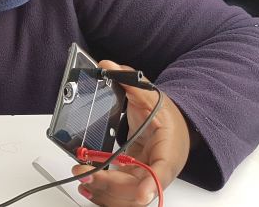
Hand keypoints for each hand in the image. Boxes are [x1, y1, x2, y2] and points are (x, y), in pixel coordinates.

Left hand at [72, 60, 190, 205]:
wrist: (177, 126)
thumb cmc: (169, 117)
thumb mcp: (152, 96)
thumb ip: (130, 82)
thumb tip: (108, 65)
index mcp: (168, 152)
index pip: (161, 173)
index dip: (151, 183)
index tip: (141, 191)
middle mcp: (158, 171)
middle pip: (137, 189)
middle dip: (109, 184)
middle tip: (84, 171)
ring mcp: (145, 178)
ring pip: (127, 197)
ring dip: (103, 192)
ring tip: (82, 176)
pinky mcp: (134, 179)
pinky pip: (121, 193)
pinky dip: (104, 193)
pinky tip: (88, 187)